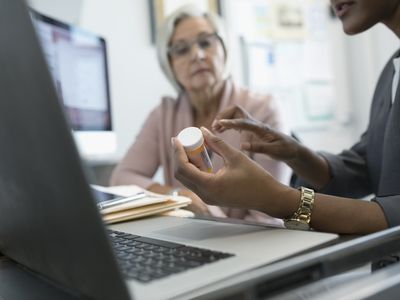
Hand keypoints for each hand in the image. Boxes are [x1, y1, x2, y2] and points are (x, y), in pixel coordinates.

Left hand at [172, 127, 295, 217]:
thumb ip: (217, 143)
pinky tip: (200, 158)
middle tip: (182, 141)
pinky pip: (196, 183)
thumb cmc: (255, 177)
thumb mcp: (236, 156)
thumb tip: (202, 130)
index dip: (177, 151)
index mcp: (209, 185)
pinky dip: (195, 170)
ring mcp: (208, 198)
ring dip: (187, 163)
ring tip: (192, 147)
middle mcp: (205, 195)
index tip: (176, 138)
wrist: (268, 197)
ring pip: (188, 179)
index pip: (182, 167)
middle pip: (181, 175)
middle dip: (179, 156)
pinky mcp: (212, 198)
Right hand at [212, 105, 299, 162]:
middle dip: (224, 115)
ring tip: (215, 128)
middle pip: (236, 110)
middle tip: (215, 126)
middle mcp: (255, 124)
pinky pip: (236, 122)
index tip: (219, 123)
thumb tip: (243, 145)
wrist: (292, 149)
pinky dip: (227, 124)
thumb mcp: (274, 151)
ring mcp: (253, 126)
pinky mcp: (251, 130)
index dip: (231, 122)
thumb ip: (259, 148)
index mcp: (261, 129)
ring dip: (224, 118)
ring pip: (235, 114)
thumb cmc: (285, 150)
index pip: (243, 122)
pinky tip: (221, 131)